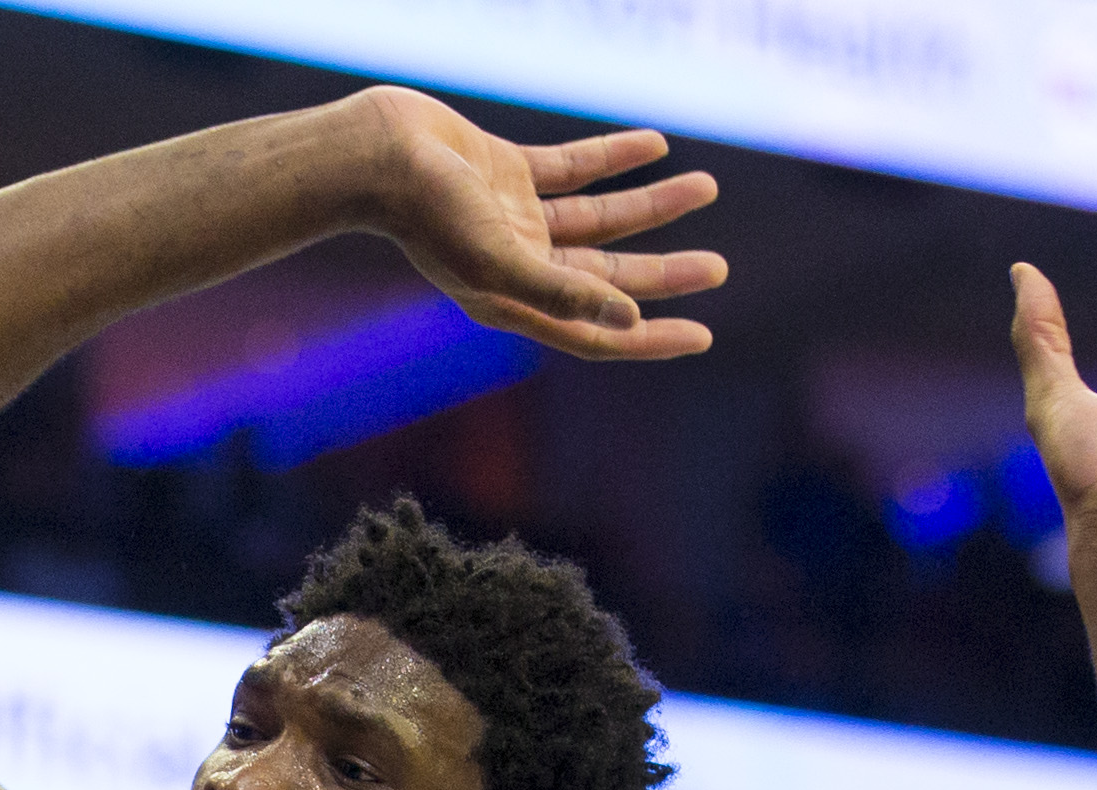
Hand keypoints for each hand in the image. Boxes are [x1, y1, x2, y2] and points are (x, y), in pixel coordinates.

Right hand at [352, 88, 724, 361]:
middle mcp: (522, 267)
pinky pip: (576, 168)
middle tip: (718, 268)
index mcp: (517, 303)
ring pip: (602, 218)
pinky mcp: (510, 173)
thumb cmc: (428, 216)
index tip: (702, 335)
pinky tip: (656, 145)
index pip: (597, 331)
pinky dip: (615, 157)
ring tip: (706, 187)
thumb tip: (631, 317)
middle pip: (611, 276)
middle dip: (665, 272)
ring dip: (654, 205)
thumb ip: (565, 292)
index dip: (651, 338)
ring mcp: (518, 218)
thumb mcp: (500, 261)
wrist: (378, 155)